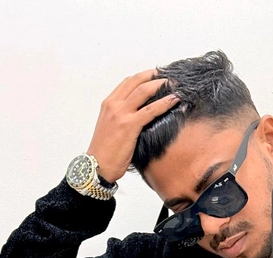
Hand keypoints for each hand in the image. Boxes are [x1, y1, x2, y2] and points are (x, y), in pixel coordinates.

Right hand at [87, 69, 180, 183]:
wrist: (97, 166)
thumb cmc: (104, 153)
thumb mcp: (111, 128)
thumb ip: (122, 118)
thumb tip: (139, 117)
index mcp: (108, 104)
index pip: (128, 82)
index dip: (144, 76)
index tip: (156, 75)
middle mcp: (113, 105)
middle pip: (137, 82)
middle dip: (154, 76)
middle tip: (168, 76)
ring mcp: (121, 114)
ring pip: (144, 91)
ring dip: (161, 85)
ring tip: (175, 84)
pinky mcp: (129, 125)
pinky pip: (150, 110)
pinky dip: (164, 103)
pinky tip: (175, 100)